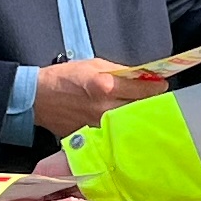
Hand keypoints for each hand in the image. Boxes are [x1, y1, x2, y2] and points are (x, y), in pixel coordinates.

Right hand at [31, 58, 164, 136]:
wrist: (38, 97)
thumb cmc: (65, 77)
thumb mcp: (93, 64)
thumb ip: (119, 71)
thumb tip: (140, 75)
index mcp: (106, 86)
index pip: (142, 90)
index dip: (155, 88)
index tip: (162, 87)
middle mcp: (104, 108)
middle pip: (138, 110)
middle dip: (149, 105)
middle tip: (156, 102)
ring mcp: (98, 125)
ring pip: (127, 124)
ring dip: (136, 119)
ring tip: (141, 113)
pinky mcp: (91, 136)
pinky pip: (112, 133)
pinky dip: (120, 129)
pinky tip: (122, 125)